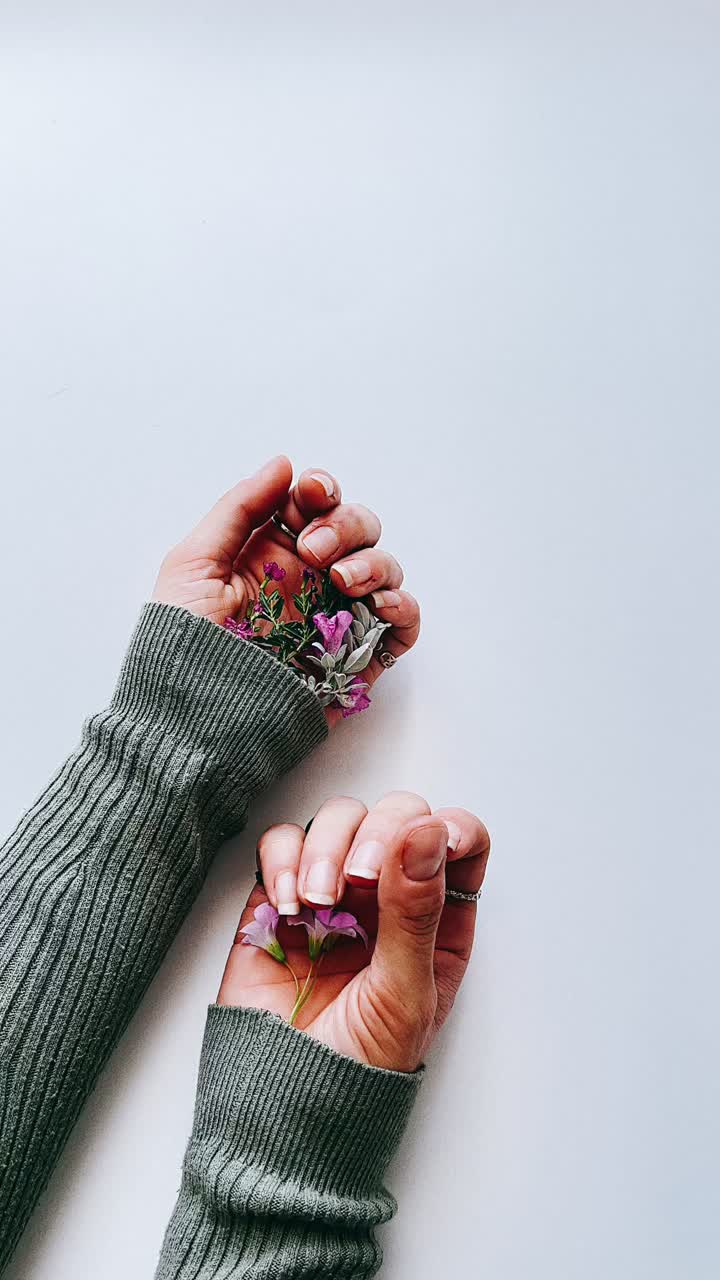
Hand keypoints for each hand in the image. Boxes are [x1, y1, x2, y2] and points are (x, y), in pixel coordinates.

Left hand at [152, 456, 419, 724]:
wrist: (195, 720)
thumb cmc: (182, 647)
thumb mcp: (194, 564)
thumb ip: (239, 509)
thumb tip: (283, 463)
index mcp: (272, 551)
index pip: (314, 505)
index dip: (321, 490)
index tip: (310, 493)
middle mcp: (311, 579)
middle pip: (357, 528)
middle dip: (345, 526)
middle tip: (314, 550)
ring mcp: (338, 616)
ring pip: (384, 567)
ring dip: (372, 562)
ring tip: (340, 580)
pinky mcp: (359, 656)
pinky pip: (402, 623)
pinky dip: (404, 606)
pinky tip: (380, 604)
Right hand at [218, 792, 490, 1071]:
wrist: (283, 1103)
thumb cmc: (359, 1063)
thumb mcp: (406, 993)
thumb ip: (417, 912)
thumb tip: (428, 832)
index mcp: (439, 916)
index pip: (459, 840)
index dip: (450, 827)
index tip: (430, 841)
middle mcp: (390, 893)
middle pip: (398, 816)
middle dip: (378, 833)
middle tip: (359, 879)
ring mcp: (335, 889)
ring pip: (341, 819)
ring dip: (327, 847)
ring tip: (316, 901)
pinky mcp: (280, 894)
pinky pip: (282, 843)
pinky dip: (283, 860)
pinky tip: (288, 904)